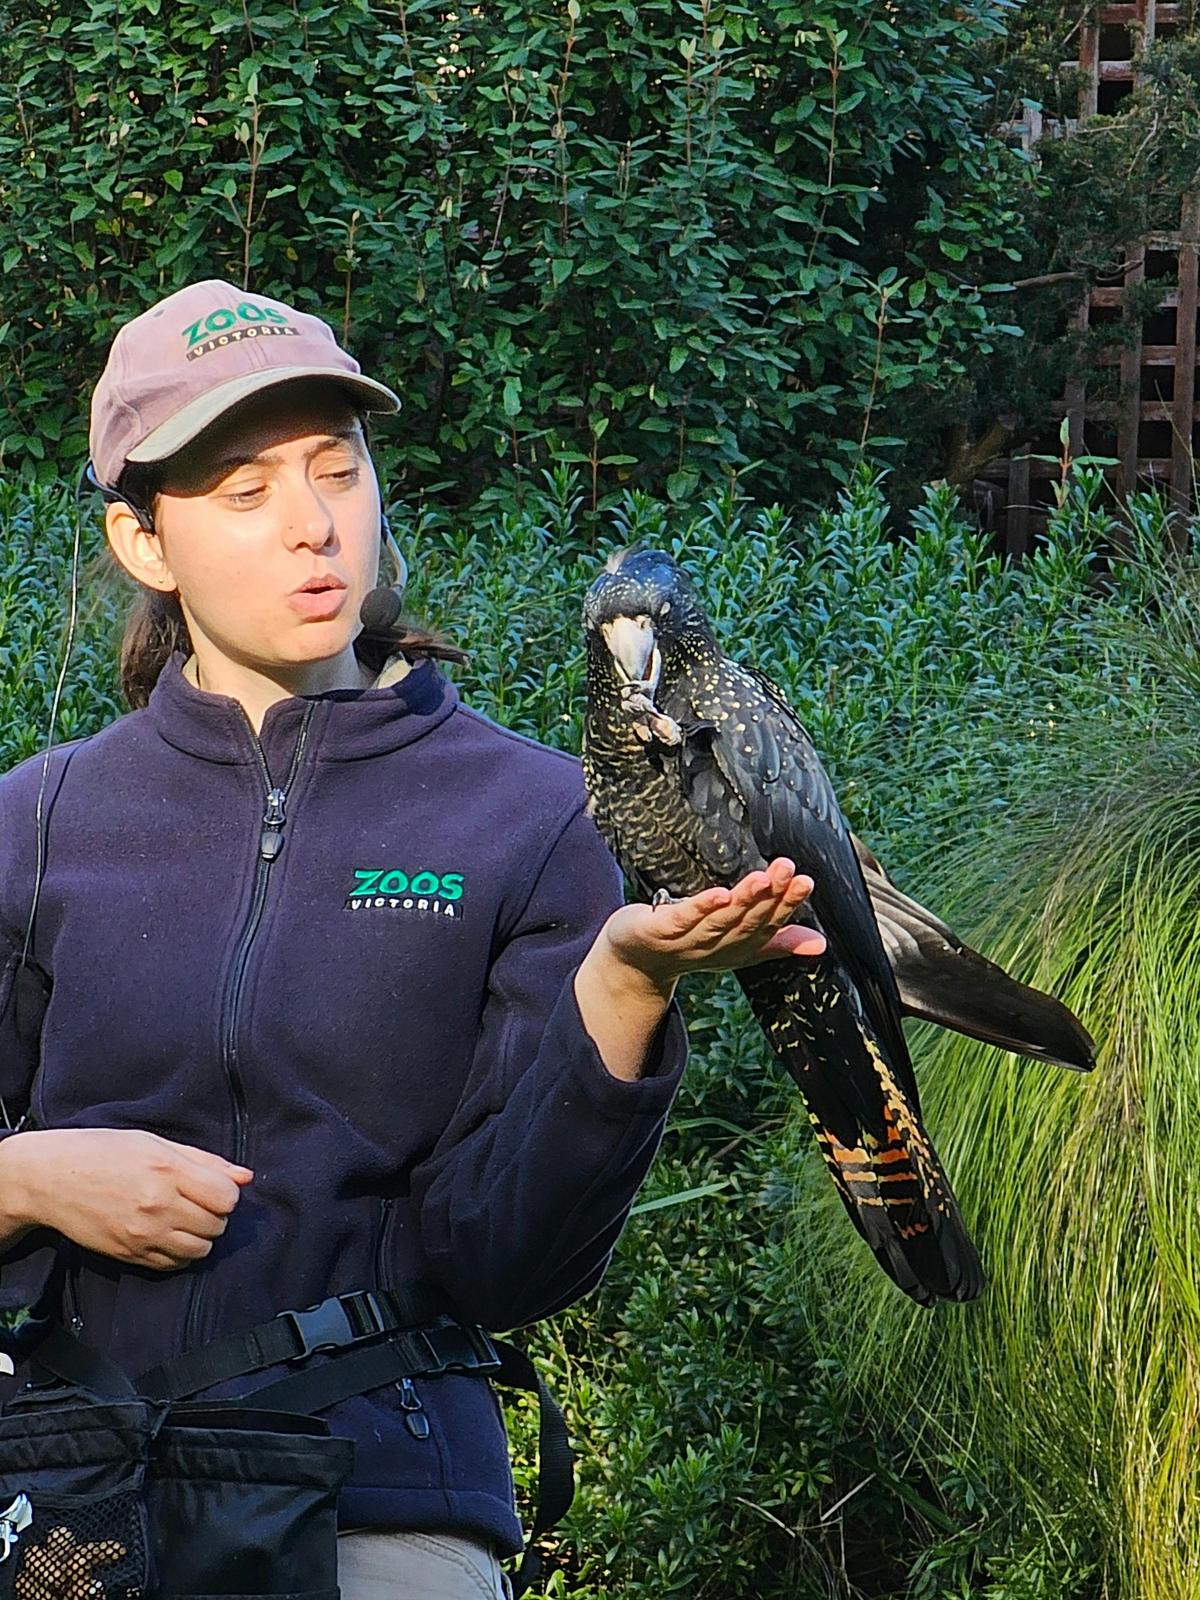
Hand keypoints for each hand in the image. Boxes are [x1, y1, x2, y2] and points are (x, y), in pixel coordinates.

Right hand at [0, 1128, 251, 1270]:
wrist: (51, 1178)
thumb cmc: (104, 1152)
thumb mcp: (156, 1143)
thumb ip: (204, 1161)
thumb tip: (245, 1177)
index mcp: (167, 1171)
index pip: (226, 1197)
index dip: (227, 1193)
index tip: (215, 1187)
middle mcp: (158, 1206)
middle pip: (217, 1225)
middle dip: (216, 1214)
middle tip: (198, 1202)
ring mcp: (143, 1234)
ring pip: (200, 1250)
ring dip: (201, 1236)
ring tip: (184, 1219)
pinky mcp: (130, 1255)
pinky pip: (174, 1265)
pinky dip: (180, 1253)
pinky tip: (169, 1234)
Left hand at [602, 857, 825, 993]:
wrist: (633, 962)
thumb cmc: (688, 944)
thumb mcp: (736, 945)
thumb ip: (777, 940)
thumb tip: (821, 944)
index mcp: (737, 949)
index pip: (768, 926)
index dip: (788, 905)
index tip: (806, 881)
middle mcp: (716, 947)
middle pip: (748, 922)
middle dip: (771, 896)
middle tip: (790, 869)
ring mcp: (686, 941)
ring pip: (720, 920)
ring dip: (744, 900)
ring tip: (763, 878)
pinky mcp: (659, 930)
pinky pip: (683, 919)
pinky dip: (702, 908)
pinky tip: (720, 894)